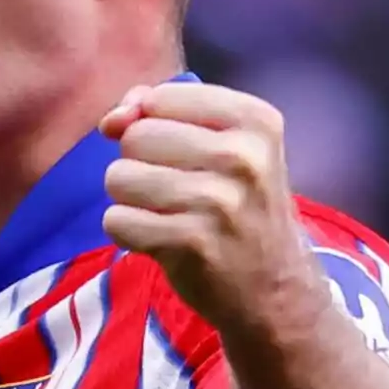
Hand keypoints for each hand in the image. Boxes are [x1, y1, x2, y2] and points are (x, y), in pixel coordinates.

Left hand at [99, 82, 318, 329]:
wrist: (277, 290)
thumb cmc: (240, 204)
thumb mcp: (224, 143)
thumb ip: (159, 111)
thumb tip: (111, 120)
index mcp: (255, 120)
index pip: (161, 97)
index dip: (151, 122)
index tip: (177, 149)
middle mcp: (242, 156)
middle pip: (135, 136)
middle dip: (139, 162)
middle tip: (175, 188)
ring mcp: (218, 202)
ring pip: (119, 177)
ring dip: (129, 198)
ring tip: (166, 212)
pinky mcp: (191, 244)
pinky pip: (116, 220)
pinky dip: (127, 231)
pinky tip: (160, 238)